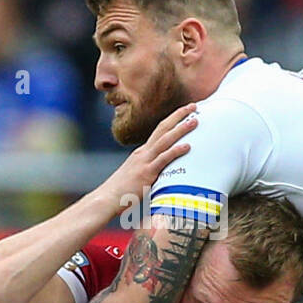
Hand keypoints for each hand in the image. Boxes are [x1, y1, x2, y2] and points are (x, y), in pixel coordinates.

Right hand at [93, 103, 196, 217]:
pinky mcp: (147, 173)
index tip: (184, 111)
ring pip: (165, 140)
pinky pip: (163, 159)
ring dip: (181, 129)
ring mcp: (145, 161)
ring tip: (195, 120)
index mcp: (142, 152)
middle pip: (163, 128)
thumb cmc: (122, 190)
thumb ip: (150, 170)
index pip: (159, 130)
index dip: (172, 119)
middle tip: (193, 105)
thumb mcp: (137, 174)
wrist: (108, 197)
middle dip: (179, 115)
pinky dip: (176, 151)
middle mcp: (144, 152)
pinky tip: (187, 146)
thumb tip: (163, 172)